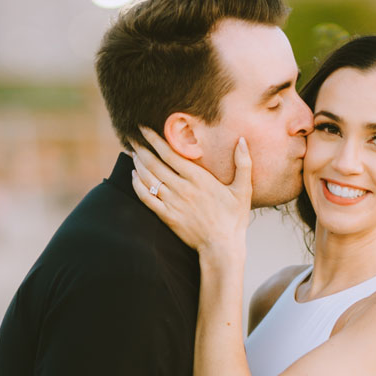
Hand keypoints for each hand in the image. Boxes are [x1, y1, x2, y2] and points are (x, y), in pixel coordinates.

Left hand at [131, 127, 251, 253]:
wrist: (222, 247)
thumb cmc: (234, 218)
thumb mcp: (243, 190)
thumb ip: (243, 163)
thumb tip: (242, 140)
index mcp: (198, 178)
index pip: (170, 153)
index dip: (154, 139)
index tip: (144, 128)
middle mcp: (182, 188)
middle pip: (154, 163)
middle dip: (141, 148)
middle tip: (132, 137)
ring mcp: (172, 203)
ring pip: (148, 178)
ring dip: (138, 163)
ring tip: (132, 153)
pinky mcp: (167, 216)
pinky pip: (146, 198)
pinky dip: (137, 184)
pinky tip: (133, 176)